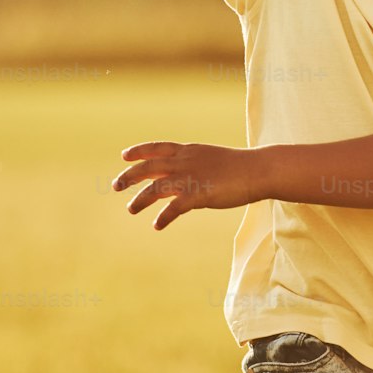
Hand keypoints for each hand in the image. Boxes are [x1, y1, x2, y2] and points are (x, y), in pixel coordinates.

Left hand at [112, 139, 267, 229]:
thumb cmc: (237, 166)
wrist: (257, 170)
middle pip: (149, 166)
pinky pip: (174, 208)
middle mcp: (185, 161)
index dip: (139, 151)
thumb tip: (180, 172)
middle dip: (130, 176)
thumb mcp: (209, 158)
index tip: (124, 156)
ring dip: (140, 199)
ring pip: (156, 188)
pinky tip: (157, 225)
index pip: (157, 148)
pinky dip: (163, 217)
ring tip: (131, 209)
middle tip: (115, 185)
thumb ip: (192, 163)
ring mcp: (191, 177)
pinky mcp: (199, 194)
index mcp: (189, 150)